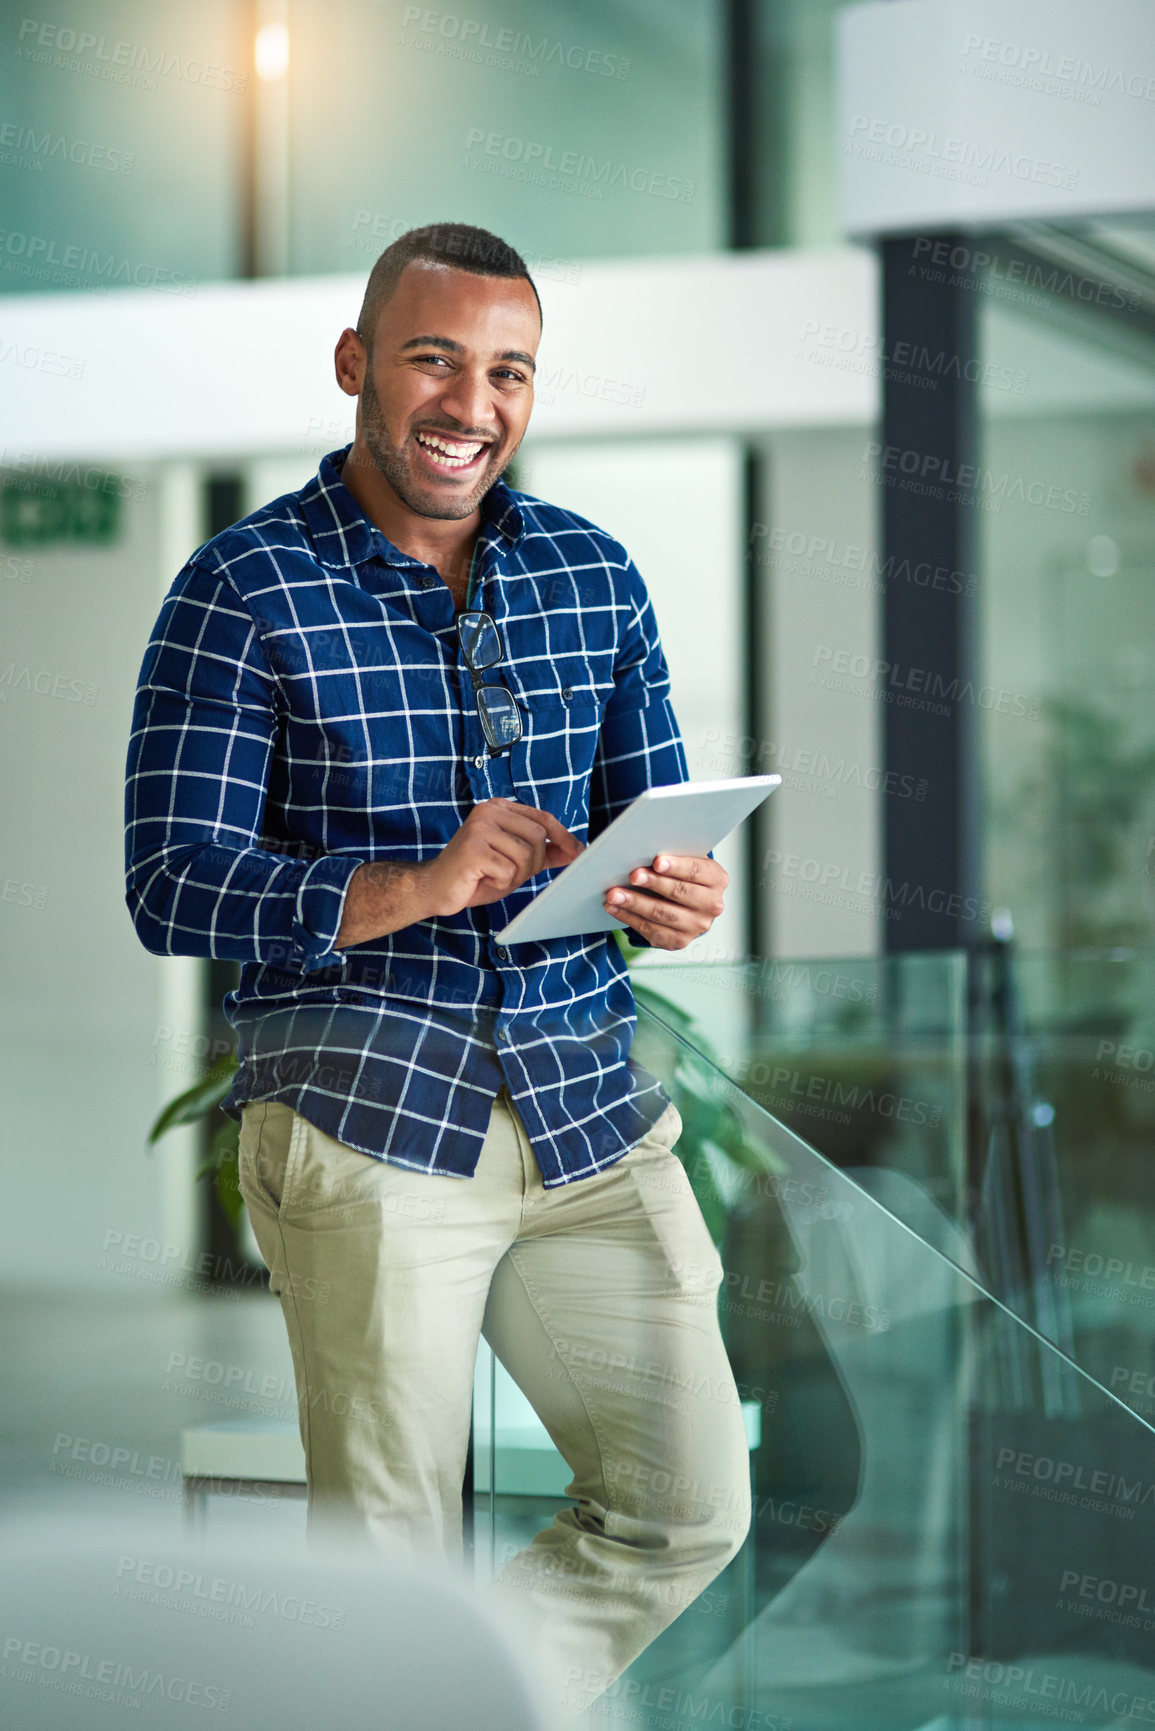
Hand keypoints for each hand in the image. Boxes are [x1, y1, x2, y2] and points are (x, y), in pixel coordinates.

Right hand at [423, 798, 582, 915]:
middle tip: (511, 873)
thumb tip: (575, 850)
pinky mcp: (473, 848)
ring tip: (494, 875)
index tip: (579, 852)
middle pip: (539, 837)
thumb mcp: (516, 861)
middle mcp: (489, 811)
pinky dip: (501, 882)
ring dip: (516, 875)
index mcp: (499, 808)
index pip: (543, 818)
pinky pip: (508, 870)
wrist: (435, 888)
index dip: (564, 837)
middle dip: (534, 864)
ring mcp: (479, 827)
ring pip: (526, 855)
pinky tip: (483, 878)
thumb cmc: (476, 874)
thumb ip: (543, 853)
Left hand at [605, 854, 727, 950]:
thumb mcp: (687, 860)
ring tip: (613, 894)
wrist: (690, 904)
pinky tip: (613, 907)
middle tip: (632, 875)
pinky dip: (629, 918)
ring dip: (634, 903)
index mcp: (717, 879)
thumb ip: (675, 853)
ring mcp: (696, 926)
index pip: (697, 871)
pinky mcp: (678, 941)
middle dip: (653, 883)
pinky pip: (651, 929)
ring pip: (661, 914)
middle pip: (679, 892)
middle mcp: (711, 905)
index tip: (657, 862)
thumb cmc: (682, 873)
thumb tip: (644, 847)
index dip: (677, 866)